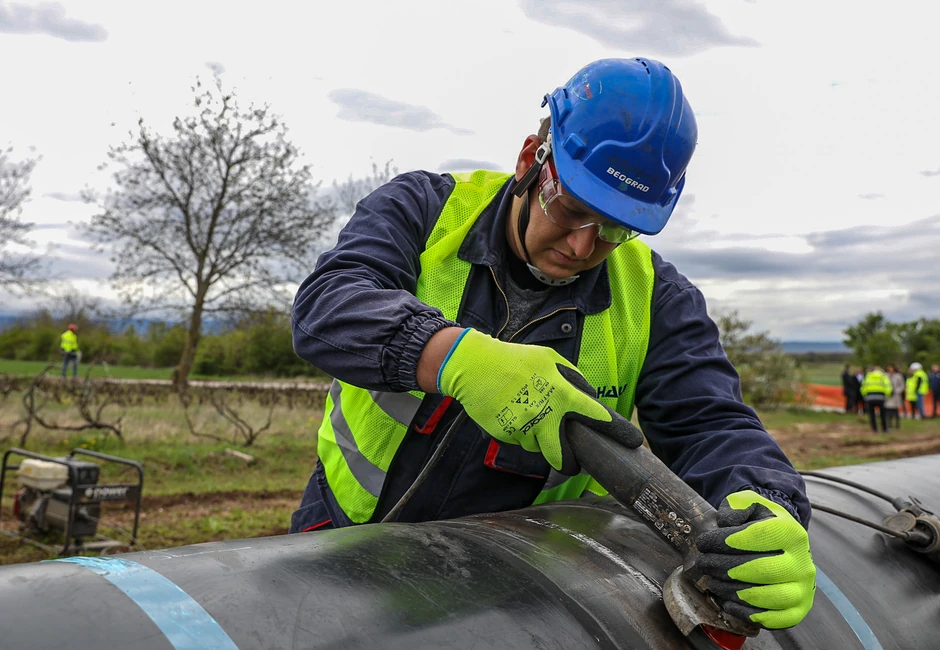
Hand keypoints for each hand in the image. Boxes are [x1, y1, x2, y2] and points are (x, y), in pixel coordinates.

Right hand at [437, 328, 641, 473]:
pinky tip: (510, 412)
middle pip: (562, 456)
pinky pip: (518, 440)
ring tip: (527, 414)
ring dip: (538, 438)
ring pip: (538, 447)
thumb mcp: (547, 359)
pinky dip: (518, 432)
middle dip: (569, 464)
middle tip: (572, 462)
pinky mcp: (504, 434)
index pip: (595, 416)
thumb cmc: (514, 360)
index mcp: (561, 393)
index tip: (633, 441)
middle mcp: (545, 415)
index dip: (616, 430)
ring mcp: (523, 427)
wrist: (472, 366)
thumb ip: (571, 378)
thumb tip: (588, 397)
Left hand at [692, 490, 815, 628]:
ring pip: (764, 596)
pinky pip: (771, 619)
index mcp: (792, 533)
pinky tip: (726, 601)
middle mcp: (802, 563)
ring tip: (711, 581)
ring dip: (731, 590)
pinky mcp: (797, 611)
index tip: (703, 543)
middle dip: (723, 567)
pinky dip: (745, 613)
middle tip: (703, 563)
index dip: (724, 541)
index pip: (756, 537)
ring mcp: (802, 589)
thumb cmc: (761, 523)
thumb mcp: (749, 504)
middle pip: (759, 569)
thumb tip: (727, 522)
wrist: (784, 543)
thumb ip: (736, 507)